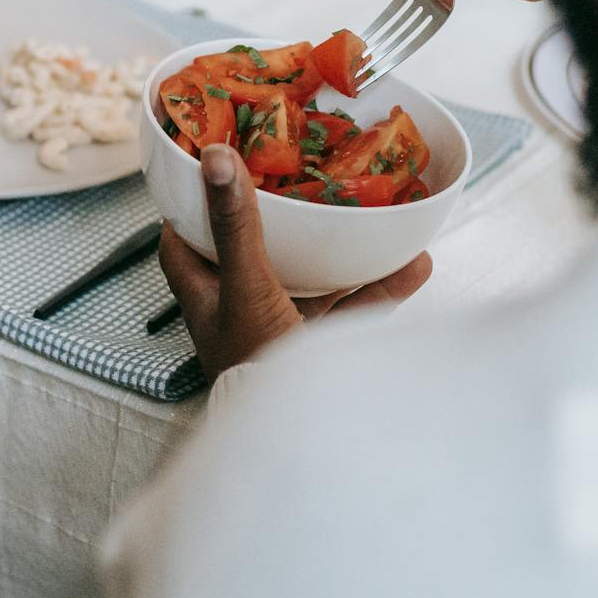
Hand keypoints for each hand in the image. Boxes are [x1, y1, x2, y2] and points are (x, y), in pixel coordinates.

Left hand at [159, 143, 433, 378]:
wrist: (299, 442)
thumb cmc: (257, 365)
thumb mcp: (246, 286)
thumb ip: (236, 226)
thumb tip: (214, 156)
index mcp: (204, 297)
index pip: (181, 243)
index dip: (189, 205)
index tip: (209, 166)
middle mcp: (237, 312)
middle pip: (246, 252)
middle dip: (271, 217)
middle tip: (293, 175)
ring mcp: (280, 331)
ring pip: (306, 278)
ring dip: (335, 248)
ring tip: (364, 210)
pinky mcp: (322, 350)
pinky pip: (352, 310)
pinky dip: (381, 286)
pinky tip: (416, 264)